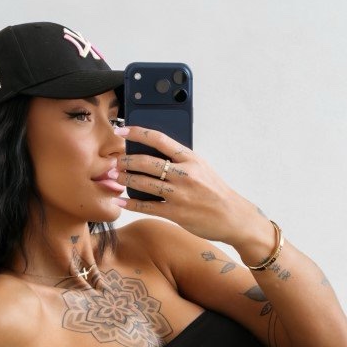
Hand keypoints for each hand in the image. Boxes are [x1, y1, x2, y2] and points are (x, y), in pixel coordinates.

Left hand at [120, 125, 253, 243]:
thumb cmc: (215, 191)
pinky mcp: (175, 213)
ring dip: (125, 179)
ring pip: (143, 183)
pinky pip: (146, 206)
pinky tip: (120, 201)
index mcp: (190, 158)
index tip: (121, 131)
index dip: (137, 133)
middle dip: (125, 161)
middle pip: (146, 162)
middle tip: (114, 162)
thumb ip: (180, 161)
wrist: (233, 216)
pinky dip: (130, 203)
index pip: (159, 139)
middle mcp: (184, 174)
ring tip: (114, 178)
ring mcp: (179, 194)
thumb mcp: (201, 168)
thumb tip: (153, 154)